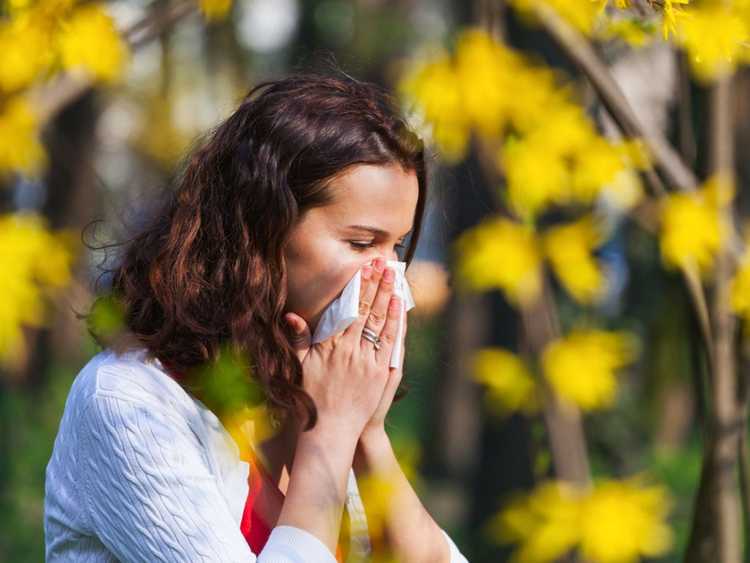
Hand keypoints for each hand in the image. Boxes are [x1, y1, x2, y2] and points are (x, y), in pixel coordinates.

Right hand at [283, 258, 401, 438]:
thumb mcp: (300, 367)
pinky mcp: (380, 374)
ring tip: (393, 277)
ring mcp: (367, 362)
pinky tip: (398, 305)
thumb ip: (298, 340)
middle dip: (375, 284)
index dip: (357, 286)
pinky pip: (390, 342)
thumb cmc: (312, 398)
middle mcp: (350, 350)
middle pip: (366, 310)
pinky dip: (395, 322)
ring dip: (387, 297)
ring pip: (380, 322)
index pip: (347, 309)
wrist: (330, 431)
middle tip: (383, 263)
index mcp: (330, 346)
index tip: (364, 268)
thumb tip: (292, 316)